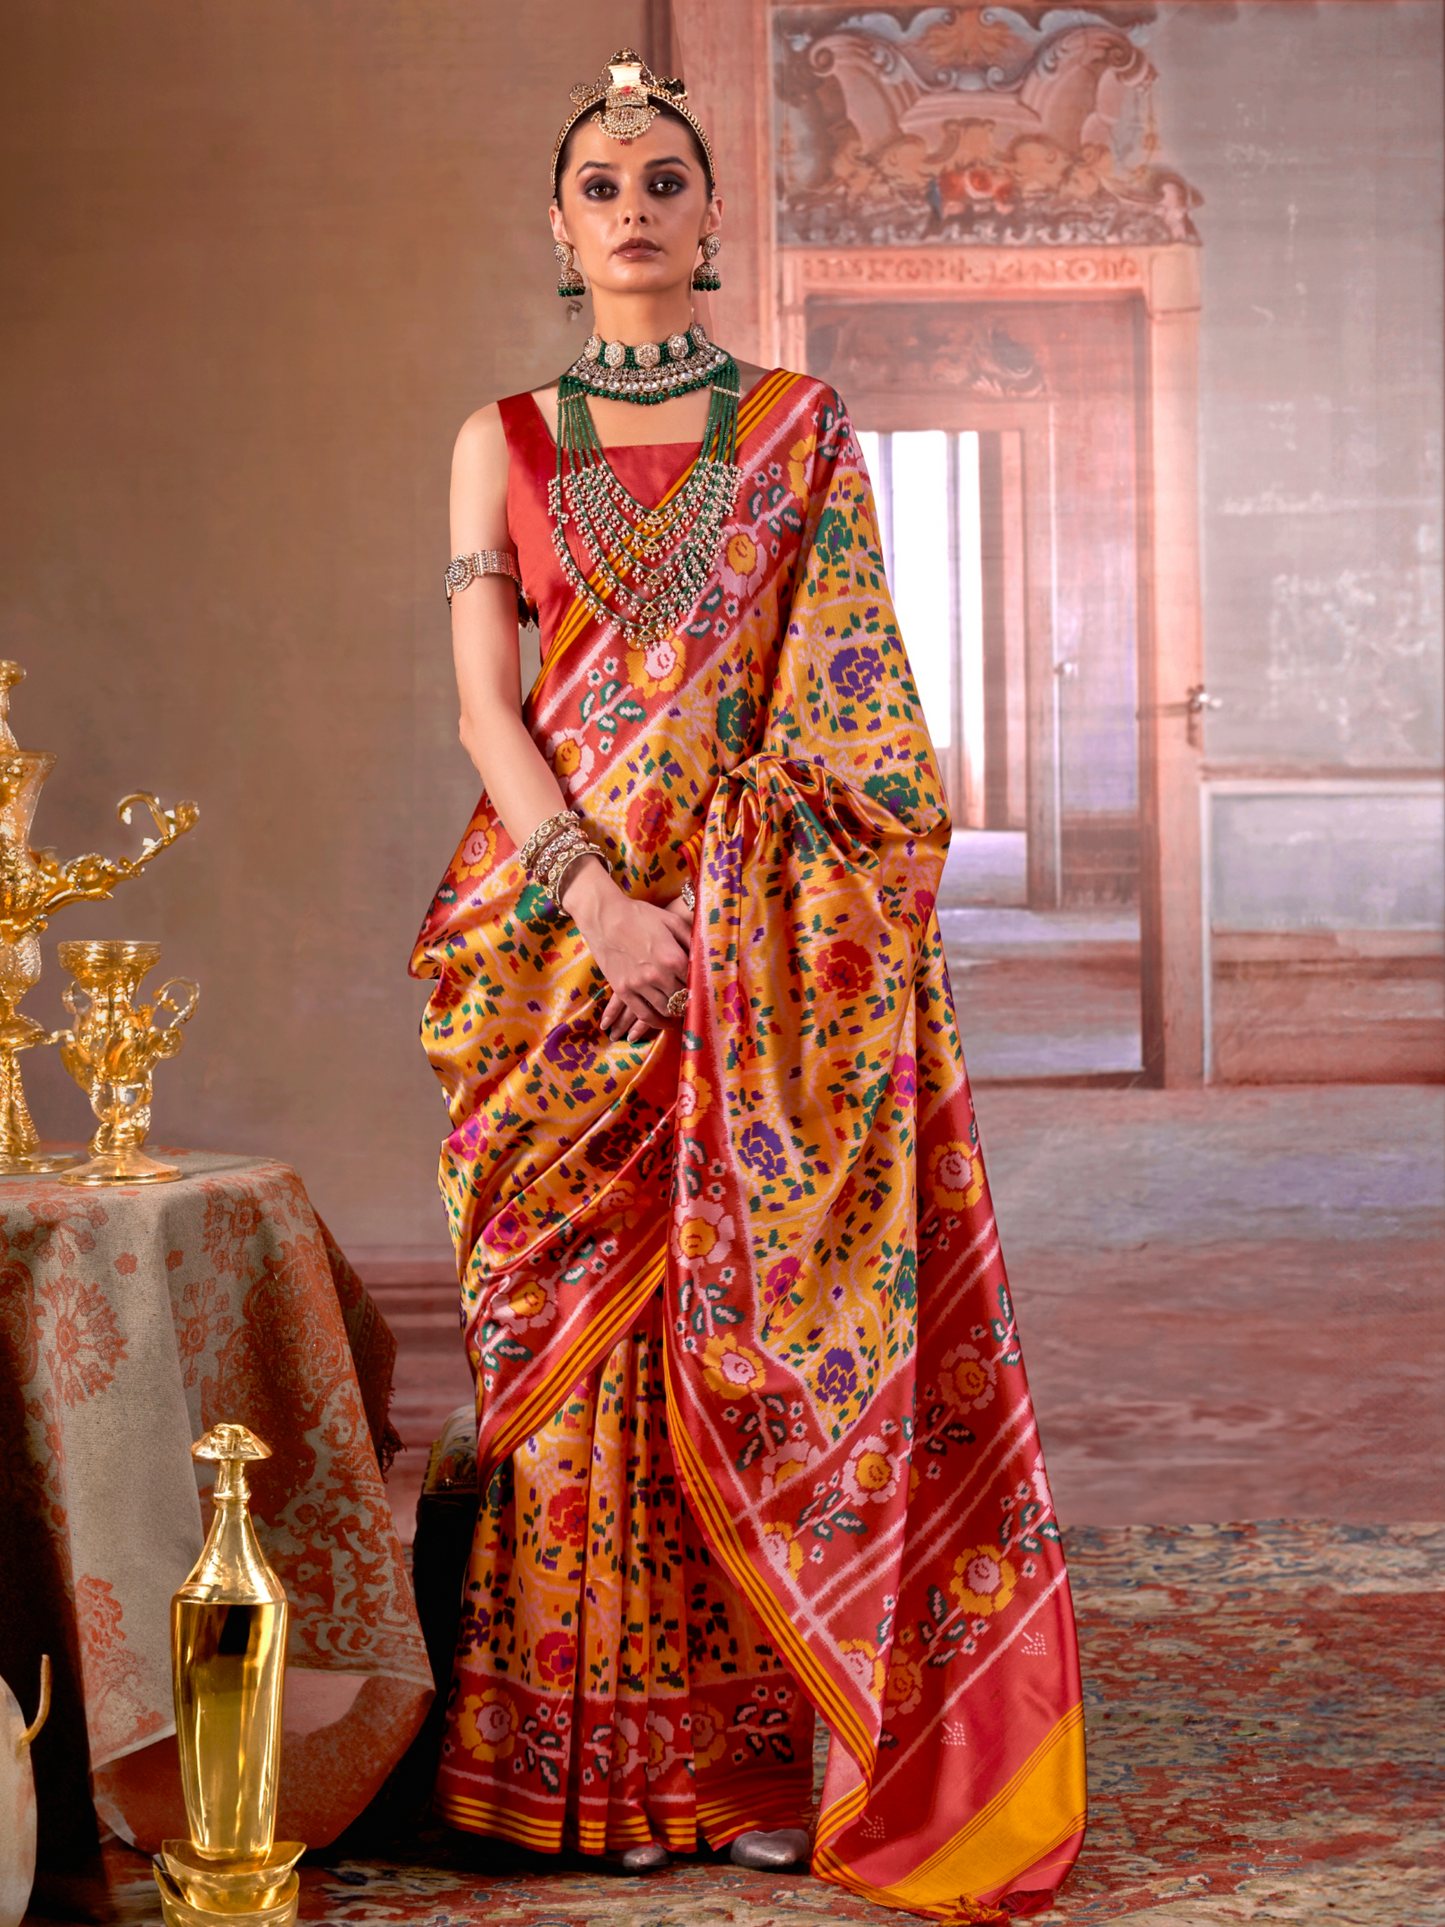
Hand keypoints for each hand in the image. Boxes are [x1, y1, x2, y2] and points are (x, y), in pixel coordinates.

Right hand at [562, 862, 694, 1042]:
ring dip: (675, 1012)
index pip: (696, 982)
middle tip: (695, 1003)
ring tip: (681, 1012)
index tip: (706, 991)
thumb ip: (691, 939)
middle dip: (690, 1001)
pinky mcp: (623, 990)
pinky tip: (664, 1023)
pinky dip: (656, 1022)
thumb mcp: (671, 921)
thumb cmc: (639, 914)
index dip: (701, 987)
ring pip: (665, 1009)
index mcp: (673, 957)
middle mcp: (658, 975)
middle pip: (682, 998)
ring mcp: (639, 984)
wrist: (604, 916)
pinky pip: (643, 1014)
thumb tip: (706, 956)